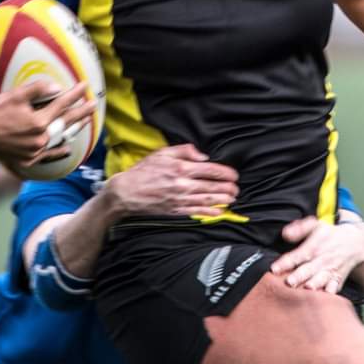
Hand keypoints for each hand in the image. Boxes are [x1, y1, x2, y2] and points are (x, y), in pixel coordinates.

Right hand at [0, 80, 95, 170]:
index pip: (62, 105)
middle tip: (94, 104)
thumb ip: (38, 90)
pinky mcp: (27, 161)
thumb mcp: (15, 95)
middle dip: (82, 112)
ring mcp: (34, 152)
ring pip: (60, 140)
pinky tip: (68, 149)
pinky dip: (59, 152)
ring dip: (74, 130)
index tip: (85, 85)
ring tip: (85, 121)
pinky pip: (48, 157)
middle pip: (66, 123)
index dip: (75, 94)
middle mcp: (39, 139)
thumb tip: (59, 88)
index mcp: (38, 122)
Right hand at [103, 144, 238, 217]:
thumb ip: (184, 151)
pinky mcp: (176, 211)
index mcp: (180, 168)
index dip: (225, 173)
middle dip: (227, 187)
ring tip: (233, 198)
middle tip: (237, 187)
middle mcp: (182, 185)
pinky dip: (210, 212)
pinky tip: (219, 212)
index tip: (233, 174)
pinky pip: (197, 212)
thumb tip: (203, 156)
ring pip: (207, 200)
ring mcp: (179, 199)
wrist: (126, 192)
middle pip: (211, 186)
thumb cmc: (143, 171)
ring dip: (223, 199)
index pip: (210, 170)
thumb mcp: (162, 153)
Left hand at [270, 217, 363, 293]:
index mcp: (313, 246)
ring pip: (322, 278)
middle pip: (308, 268)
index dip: (286, 262)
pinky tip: (326, 297)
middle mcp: (321, 259)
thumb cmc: (330, 235)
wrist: (355, 243)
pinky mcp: (338, 279)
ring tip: (308, 289)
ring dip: (315, 284)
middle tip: (289, 282)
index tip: (274, 269)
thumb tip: (285, 233)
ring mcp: (331, 270)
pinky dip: (331, 292)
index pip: (297, 255)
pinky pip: (335, 286)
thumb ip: (299, 229)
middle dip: (299, 276)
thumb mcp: (315, 226)